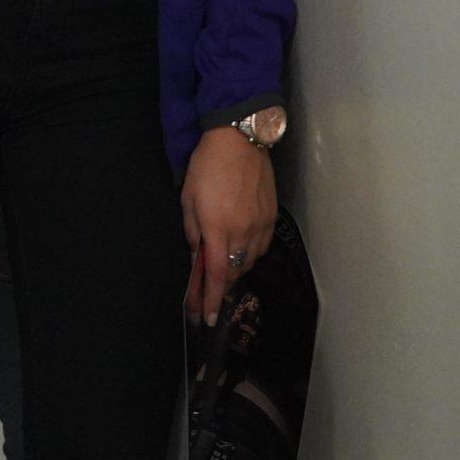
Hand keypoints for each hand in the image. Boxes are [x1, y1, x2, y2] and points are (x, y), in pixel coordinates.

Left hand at [182, 125, 275, 324]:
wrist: (240, 141)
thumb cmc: (207, 167)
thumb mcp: (188, 198)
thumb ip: (192, 230)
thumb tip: (197, 254)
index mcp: (218, 228)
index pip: (217, 274)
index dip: (211, 299)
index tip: (208, 317)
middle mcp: (243, 232)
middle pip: (235, 271)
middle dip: (221, 284)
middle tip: (207, 292)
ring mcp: (261, 225)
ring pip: (249, 260)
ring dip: (235, 268)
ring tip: (222, 267)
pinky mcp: (272, 217)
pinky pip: (261, 246)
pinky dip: (249, 253)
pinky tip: (239, 247)